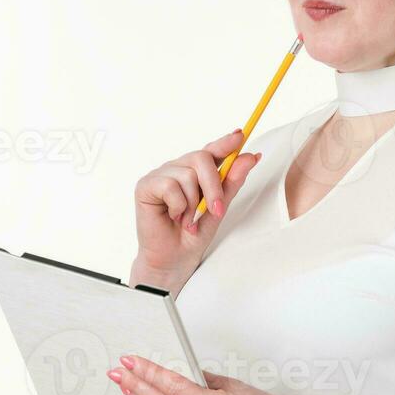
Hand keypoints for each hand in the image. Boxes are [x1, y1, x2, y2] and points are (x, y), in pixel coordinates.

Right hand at [133, 129, 261, 278]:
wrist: (174, 259)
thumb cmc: (193, 235)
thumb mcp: (220, 208)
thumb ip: (232, 182)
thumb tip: (249, 157)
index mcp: (196, 171)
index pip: (212, 150)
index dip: (226, 142)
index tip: (241, 136)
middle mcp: (178, 168)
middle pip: (202, 158)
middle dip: (215, 186)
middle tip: (216, 209)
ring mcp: (161, 175)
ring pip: (187, 175)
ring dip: (193, 204)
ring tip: (188, 221)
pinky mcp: (146, 185)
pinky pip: (170, 186)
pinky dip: (178, 206)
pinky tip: (173, 216)